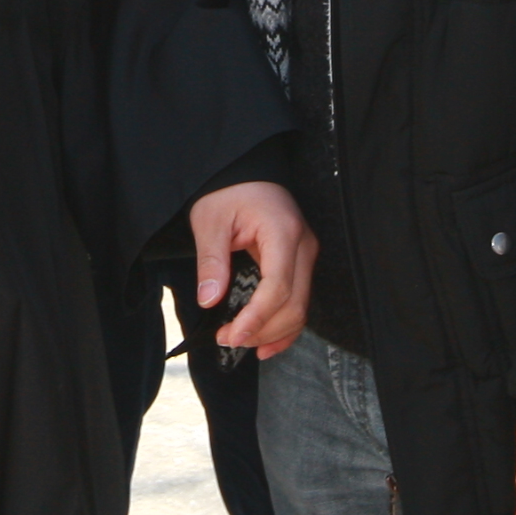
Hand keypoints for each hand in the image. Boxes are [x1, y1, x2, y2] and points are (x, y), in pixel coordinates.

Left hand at [189, 179, 313, 359]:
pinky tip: (266, 343)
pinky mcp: (301, 262)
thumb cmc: (229, 191)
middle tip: (226, 339)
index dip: (256, 318)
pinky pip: (300, 301)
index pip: (278, 288)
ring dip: (273, 332)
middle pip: (294, 304)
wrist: (245, 171)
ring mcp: (306, 255)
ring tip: (240, 342)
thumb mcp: (210, 220)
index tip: (231, 336)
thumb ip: (212, 261)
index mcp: (283, 233)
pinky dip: (285, 326)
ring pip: (301, 308)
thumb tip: (209, 299)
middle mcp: (303, 246)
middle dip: (261, 329)